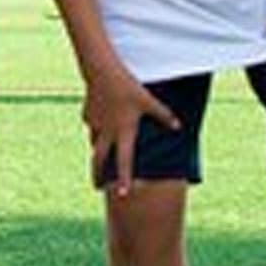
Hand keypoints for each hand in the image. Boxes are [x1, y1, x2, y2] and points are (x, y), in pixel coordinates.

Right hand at [82, 64, 180, 198]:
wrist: (101, 71)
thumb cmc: (127, 86)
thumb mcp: (148, 100)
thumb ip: (163, 115)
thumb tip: (178, 127)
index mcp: (123, 132)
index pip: (124, 161)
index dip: (124, 179)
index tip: (122, 194)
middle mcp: (107, 132)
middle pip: (99, 160)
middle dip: (97, 175)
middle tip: (98, 186)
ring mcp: (94, 124)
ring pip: (95, 143)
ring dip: (98, 151)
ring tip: (100, 156)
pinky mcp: (87, 114)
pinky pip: (91, 126)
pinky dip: (95, 128)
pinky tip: (98, 123)